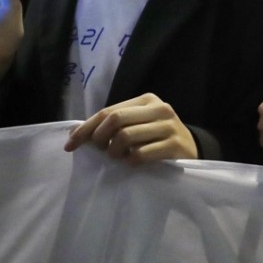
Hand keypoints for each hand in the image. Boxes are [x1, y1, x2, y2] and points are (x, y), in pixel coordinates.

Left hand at [64, 93, 197, 162]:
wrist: (192, 149)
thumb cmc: (156, 137)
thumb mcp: (138, 124)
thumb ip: (112, 125)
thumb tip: (74, 133)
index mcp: (147, 100)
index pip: (108, 111)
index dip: (86, 128)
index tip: (70, 146)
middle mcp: (160, 109)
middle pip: (116, 120)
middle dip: (100, 138)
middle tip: (101, 152)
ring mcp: (169, 126)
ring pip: (125, 136)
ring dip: (115, 152)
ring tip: (119, 157)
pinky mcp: (174, 145)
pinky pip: (140, 154)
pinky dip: (130, 161)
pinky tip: (132, 162)